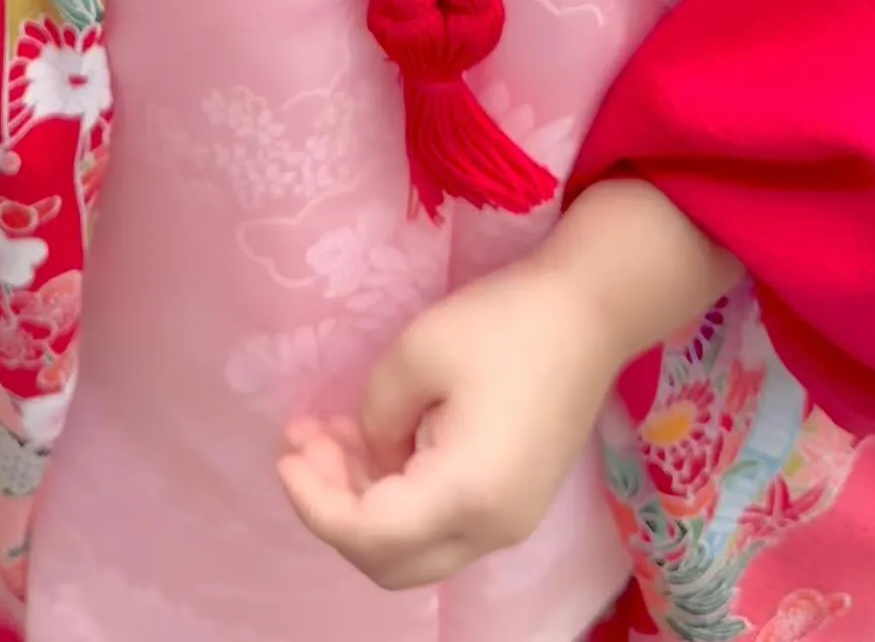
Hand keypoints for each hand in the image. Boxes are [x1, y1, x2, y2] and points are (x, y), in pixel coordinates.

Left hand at [277, 253, 618, 590]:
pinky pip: (441, 522)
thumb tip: (370, 453)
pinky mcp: (512, 502)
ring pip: (414, 545)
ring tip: (325, 435)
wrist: (590, 313)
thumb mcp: (416, 355)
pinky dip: (397, 494)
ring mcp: (507, 522)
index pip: (371, 537)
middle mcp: (491, 529)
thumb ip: (374, 418)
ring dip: (363, 500)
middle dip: (334, 509)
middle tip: (303, 447)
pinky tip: (368, 441)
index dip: (317, 505)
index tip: (284, 455)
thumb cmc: (503, 324)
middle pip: (390, 561)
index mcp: (467, 495)